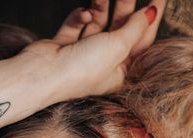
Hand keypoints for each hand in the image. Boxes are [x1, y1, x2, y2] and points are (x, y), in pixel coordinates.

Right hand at [19, 0, 167, 100]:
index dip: (151, 16)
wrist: (41, 75)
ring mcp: (84, 54)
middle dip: (125, 6)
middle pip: (121, 28)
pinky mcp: (65, 45)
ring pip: (99, 22)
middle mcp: (104, 64)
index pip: (143, 39)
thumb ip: (135, 27)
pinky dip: (80, 18)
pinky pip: (78, 25)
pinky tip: (83, 14)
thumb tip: (151, 12)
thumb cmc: (82, 70)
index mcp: (122, 72)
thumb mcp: (118, 47)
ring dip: (101, 6)